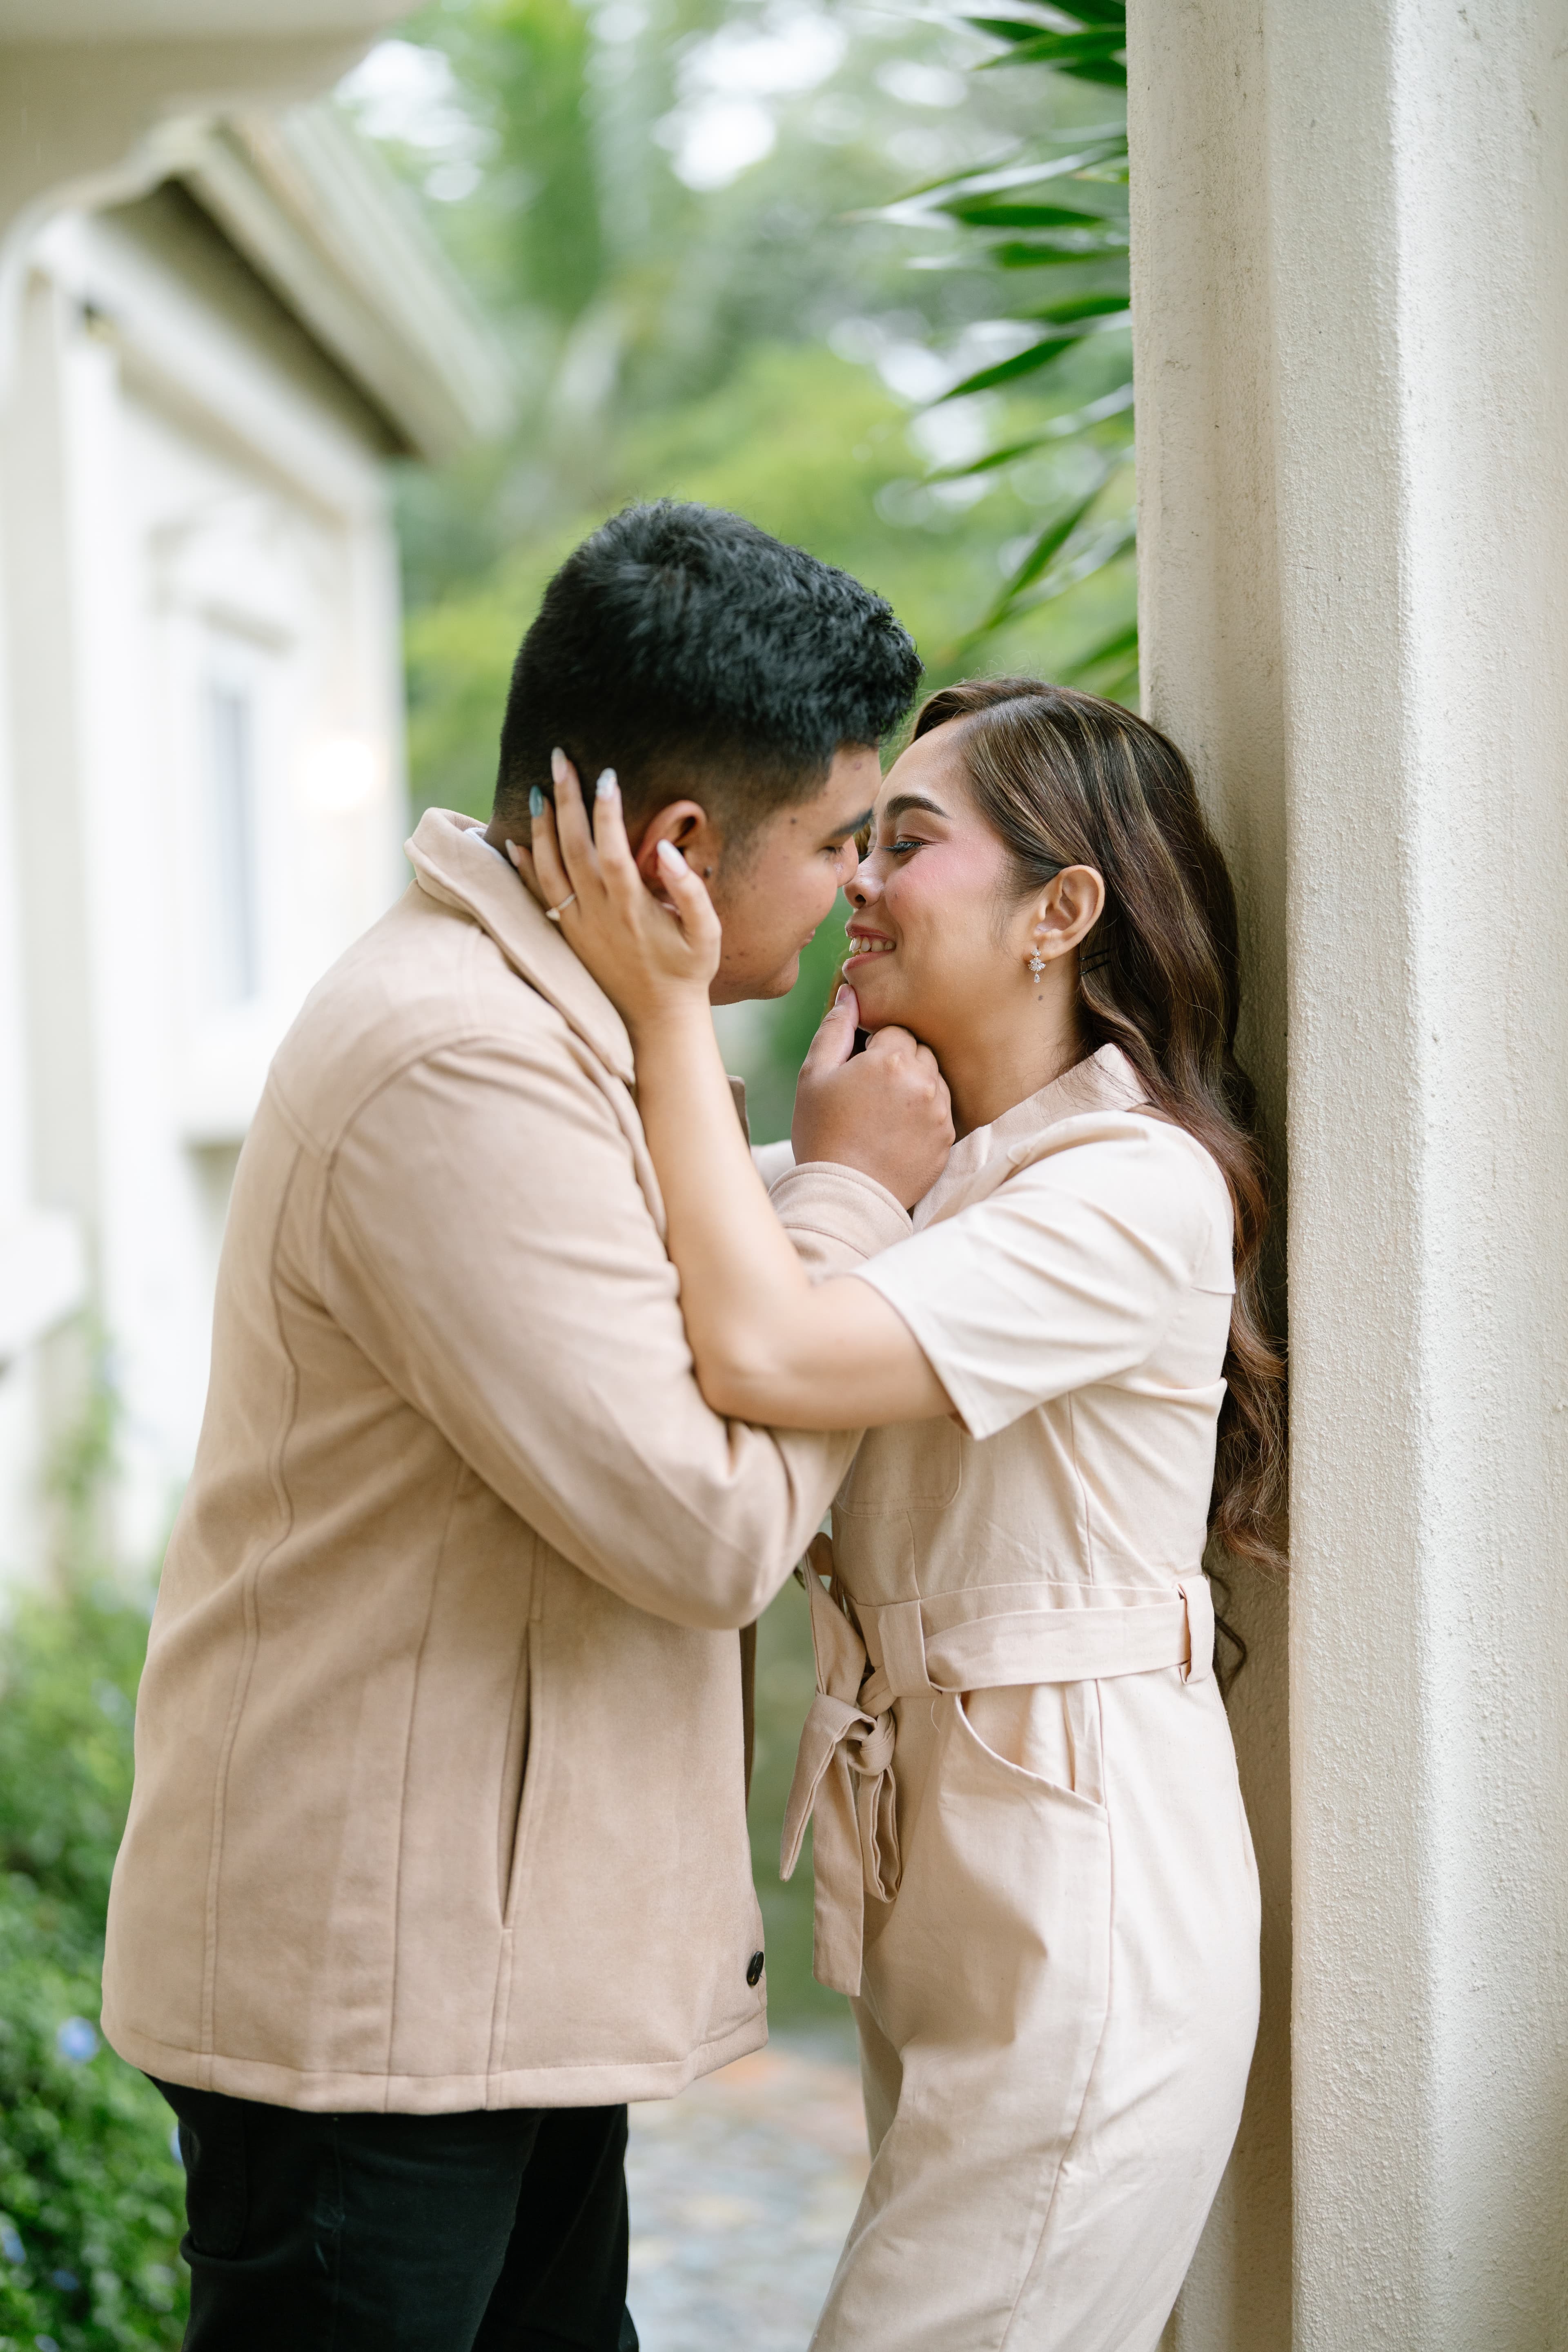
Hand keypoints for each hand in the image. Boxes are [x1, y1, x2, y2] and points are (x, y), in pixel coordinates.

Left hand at [526, 754, 720, 1032]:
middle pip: (574, 848)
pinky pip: (538, 896)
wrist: (656, 1022)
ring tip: (539, 789)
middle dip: (567, 800)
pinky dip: (522, 867)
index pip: (613, 850)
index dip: (607, 812)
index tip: (606, 775)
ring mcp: (577, 925)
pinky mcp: (566, 936)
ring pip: (549, 868)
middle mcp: (599, 914)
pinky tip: (513, 840)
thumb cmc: (687, 972)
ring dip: (542, 827)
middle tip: (561, 758)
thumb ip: (690, 890)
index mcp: (634, 909)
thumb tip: (666, 851)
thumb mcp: (707, 933)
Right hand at [792, 987, 953, 1208]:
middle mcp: (924, 1081)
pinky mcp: (948, 1140)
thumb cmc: (822, 1133)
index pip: (894, 1031)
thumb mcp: (814, 1075)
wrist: (844, 1195)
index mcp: (891, 1059)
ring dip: (914, 1087)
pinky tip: (897, 1133)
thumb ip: (835, 1028)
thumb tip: (850, 992)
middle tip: (869, 1093)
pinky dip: (923, 1116)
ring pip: (934, 1080)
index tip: (858, 1071)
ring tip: (883, 1114)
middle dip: (898, 1063)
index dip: (873, 1048)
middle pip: (919, 1052)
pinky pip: (941, 1112)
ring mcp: (940, 1112)